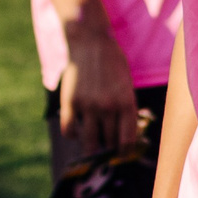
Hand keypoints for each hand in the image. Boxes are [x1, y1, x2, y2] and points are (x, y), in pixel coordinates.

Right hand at [59, 24, 138, 154]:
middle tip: (107, 149)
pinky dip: (73, 136)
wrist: (90, 42)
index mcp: (127, 103)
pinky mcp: (70, 102)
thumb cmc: (112, 63)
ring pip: (90, 142)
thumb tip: (125, 136)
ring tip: (94, 145)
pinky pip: (69, 131)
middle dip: (109, 148)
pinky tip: (77, 131)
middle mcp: (108, 107)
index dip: (125, 153)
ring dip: (93, 147)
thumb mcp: (127, 85)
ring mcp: (88, 106)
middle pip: (109, 143)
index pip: (127, 141)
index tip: (122, 155)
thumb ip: (127, 108)